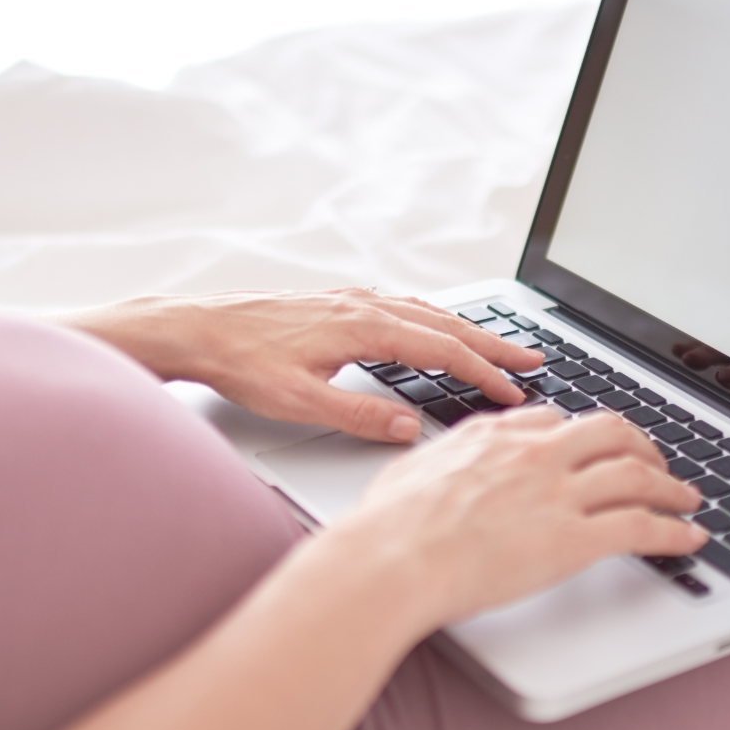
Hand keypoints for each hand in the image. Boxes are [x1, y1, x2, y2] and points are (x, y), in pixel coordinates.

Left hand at [58, 289, 541, 441]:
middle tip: (534, 361)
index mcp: (361, 327)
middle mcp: (361, 305)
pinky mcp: (334, 302)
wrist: (194, 329)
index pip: (440, 350)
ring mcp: (349, 300)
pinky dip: (431, 319)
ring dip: (465, 330)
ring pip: (424, 312)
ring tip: (497, 347)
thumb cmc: (239, 363)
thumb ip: (359, 417)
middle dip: (493, 344)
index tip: (515, 392)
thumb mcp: (299, 401)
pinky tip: (432, 328)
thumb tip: (409, 429)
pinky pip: (400, 306)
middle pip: (443, 324)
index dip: (483, 372)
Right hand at [317, 407, 708, 631]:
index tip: (593, 445)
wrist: (392, 559)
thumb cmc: (387, 527)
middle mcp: (533, 454)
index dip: (583, 433)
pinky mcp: (573, 538)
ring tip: (687, 500)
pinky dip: (674, 532)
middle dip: (641, 446)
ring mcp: (557, 493)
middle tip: (654, 464)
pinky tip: (688, 538)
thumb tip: (429, 465)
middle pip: (610, 432)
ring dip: (671, 488)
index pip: (554, 419)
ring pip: (637, 475)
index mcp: (494, 436)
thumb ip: (435, 461)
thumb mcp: (408, 470)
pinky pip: (641, 527)